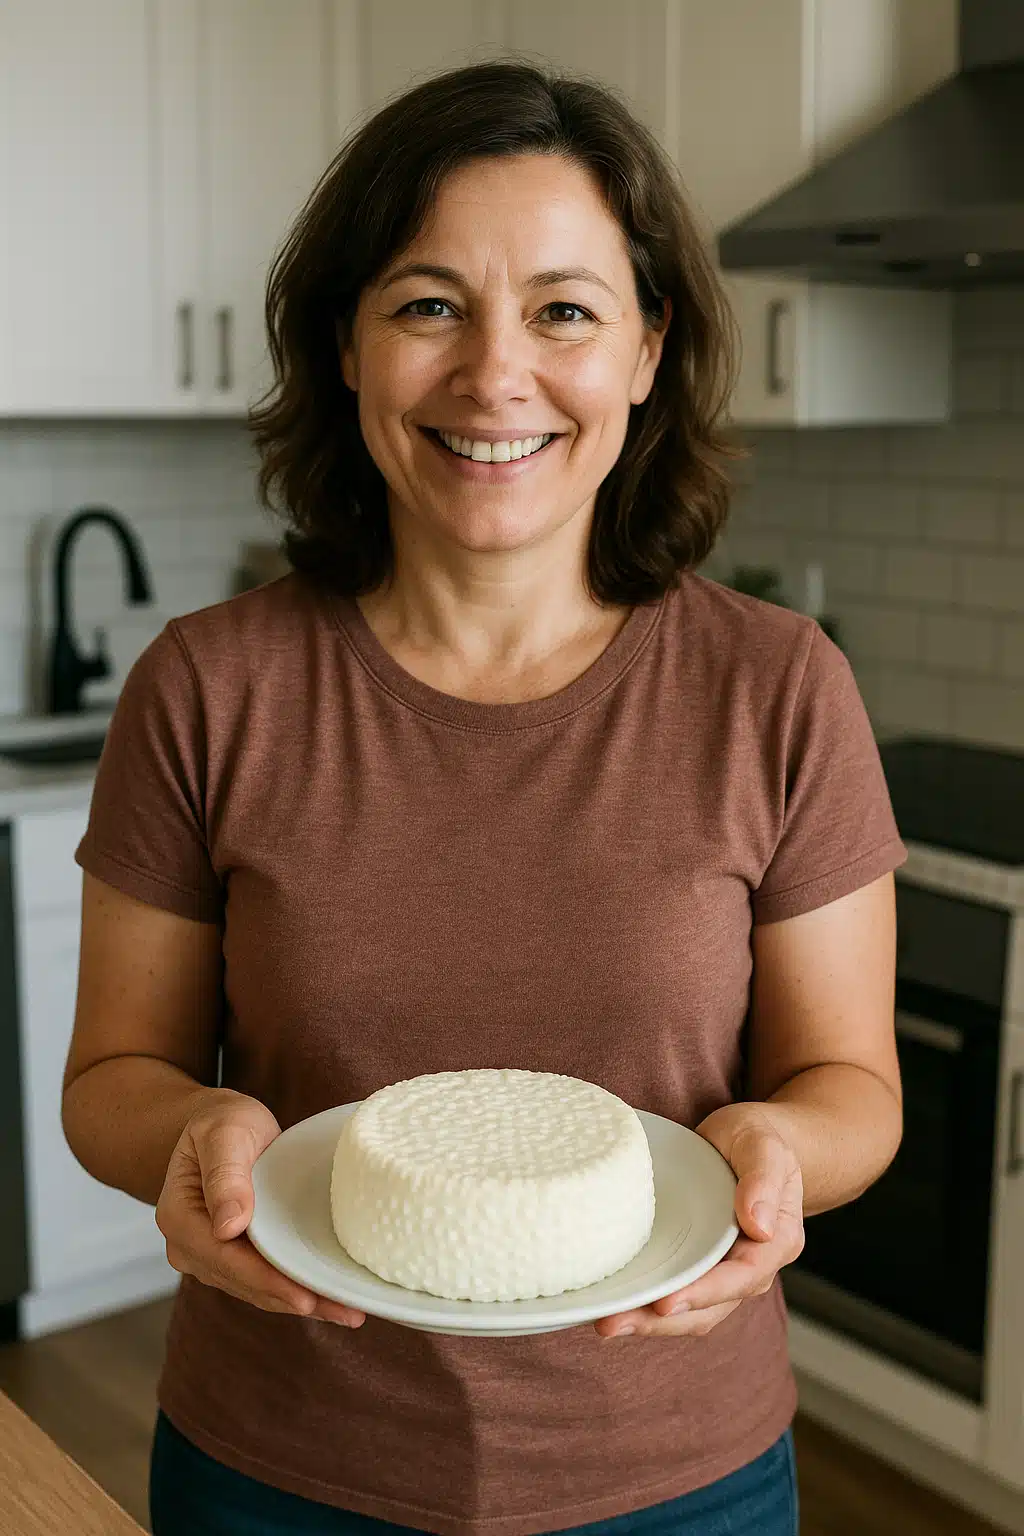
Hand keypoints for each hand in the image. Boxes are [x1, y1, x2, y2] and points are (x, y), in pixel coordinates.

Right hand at [156, 1090, 364, 1327]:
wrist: (220, 1125)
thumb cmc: (223, 1122)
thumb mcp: (225, 1132)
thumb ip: (226, 1174)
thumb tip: (228, 1227)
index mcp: (179, 1216)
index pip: (224, 1258)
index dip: (265, 1280)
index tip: (302, 1296)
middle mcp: (189, 1245)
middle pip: (243, 1281)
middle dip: (292, 1298)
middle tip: (344, 1311)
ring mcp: (210, 1255)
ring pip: (256, 1288)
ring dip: (300, 1301)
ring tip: (348, 1310)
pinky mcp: (233, 1256)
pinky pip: (263, 1279)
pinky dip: (294, 1288)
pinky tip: (330, 1298)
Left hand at [592, 1105, 803, 1339]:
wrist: (748, 1140)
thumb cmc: (757, 1139)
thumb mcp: (763, 1144)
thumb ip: (763, 1178)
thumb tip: (761, 1226)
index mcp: (778, 1240)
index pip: (743, 1278)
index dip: (704, 1294)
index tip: (666, 1303)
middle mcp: (754, 1266)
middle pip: (710, 1307)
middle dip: (662, 1320)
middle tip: (614, 1322)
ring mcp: (725, 1270)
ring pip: (691, 1311)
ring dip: (648, 1321)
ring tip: (605, 1322)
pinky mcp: (699, 1265)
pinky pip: (677, 1293)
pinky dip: (647, 1304)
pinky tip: (615, 1304)